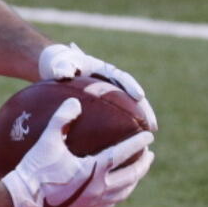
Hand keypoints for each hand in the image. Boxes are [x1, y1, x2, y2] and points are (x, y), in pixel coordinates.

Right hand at [1, 98, 154, 206]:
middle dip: (143, 163)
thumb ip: (62, 118)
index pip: (123, 153)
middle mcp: (98, 187)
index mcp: (93, 170)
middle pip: (131, 175)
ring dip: (135, 179)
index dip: (138, 143)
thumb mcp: (48, 140)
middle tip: (150, 153)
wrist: (24, 199)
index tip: (149, 135)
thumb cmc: (35, 167)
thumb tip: (75, 102)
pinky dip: (121, 193)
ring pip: (124, 191)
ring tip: (139, 171)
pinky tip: (119, 189)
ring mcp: (93, 200)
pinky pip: (111, 202)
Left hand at [38, 43, 157, 130]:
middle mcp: (111, 82)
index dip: (131, 86)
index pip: (121, 77)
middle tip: (152, 125)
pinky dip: (122, 127)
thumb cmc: (58, 64)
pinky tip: (126, 143)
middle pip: (132, 95)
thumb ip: (62, 68)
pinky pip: (115, 116)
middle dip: (144, 109)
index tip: (139, 96)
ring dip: (139, 120)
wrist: (55, 68)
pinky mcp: (104, 104)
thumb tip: (64, 74)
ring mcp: (109, 93)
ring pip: (128, 108)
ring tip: (148, 135)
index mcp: (104, 70)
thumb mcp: (58, 64)